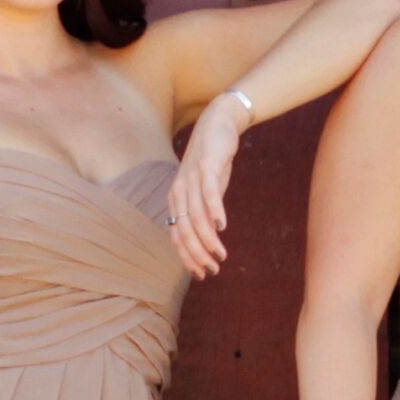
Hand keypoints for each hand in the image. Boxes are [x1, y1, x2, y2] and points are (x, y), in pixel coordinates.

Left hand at [168, 94, 249, 277]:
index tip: (201, 273)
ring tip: (220, 255)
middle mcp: (179, 191)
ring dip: (208, 239)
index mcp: (176, 200)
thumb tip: (209, 236)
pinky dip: (215, 210)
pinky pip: (208, 192)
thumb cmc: (212, 162)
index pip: (177, 235)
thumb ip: (204, 211)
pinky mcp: (207, 167)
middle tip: (213, 269)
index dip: (187, 257)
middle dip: (197, 254)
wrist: (216, 126)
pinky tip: (223, 226)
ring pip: (196, 216)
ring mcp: (191, 179)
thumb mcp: (206, 190)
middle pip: (185, 230)